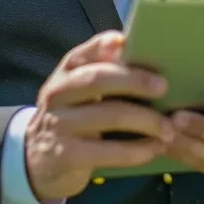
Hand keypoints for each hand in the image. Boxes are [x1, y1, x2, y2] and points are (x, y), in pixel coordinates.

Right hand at [25, 31, 174, 201]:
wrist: (36, 161)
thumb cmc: (72, 119)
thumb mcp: (78, 94)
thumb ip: (102, 73)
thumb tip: (140, 56)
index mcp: (65, 73)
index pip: (83, 52)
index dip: (103, 45)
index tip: (125, 42)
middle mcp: (57, 94)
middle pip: (97, 80)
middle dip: (134, 81)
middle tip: (163, 87)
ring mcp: (59, 124)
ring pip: (108, 115)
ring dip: (145, 121)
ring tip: (167, 128)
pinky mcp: (66, 155)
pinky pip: (108, 151)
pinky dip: (136, 151)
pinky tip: (153, 149)